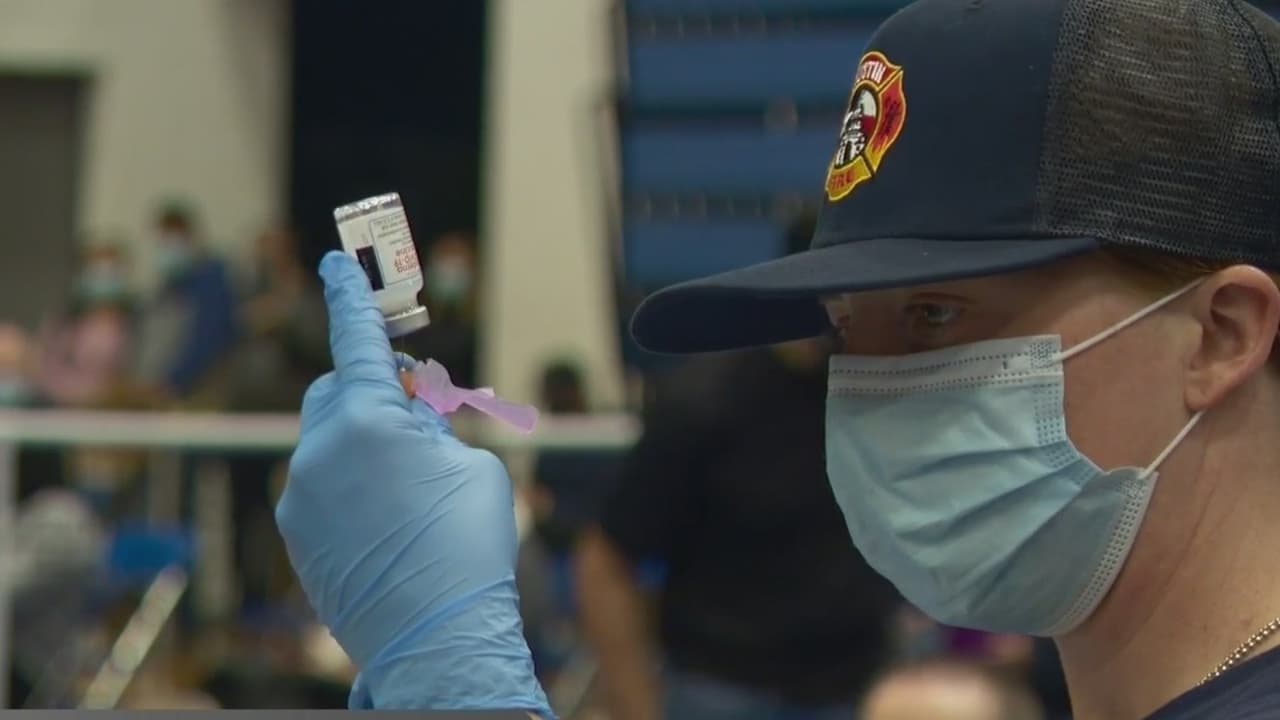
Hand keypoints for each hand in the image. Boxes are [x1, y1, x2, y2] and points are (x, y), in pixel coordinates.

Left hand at [276, 251, 550, 714]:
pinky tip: (388, 524)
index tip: (337, 263)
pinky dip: (350, 486)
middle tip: (417, 414)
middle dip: (372, 391)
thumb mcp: (471, 466)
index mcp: (368, 421)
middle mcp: (320, 451)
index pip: (356, 340)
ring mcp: (301, 496)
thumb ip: (433, 425)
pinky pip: (321, 485)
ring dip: (363, 445)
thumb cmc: (468, 546)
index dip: (350, 296)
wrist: (437, 637)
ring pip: (329, 442)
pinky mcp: (298, 533)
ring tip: (410, 491)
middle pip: (338, 390)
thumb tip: (411, 415)